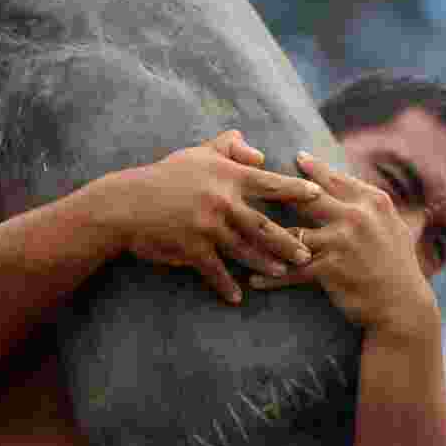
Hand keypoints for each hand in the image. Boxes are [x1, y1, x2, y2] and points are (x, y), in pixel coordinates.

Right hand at [101, 130, 318, 302]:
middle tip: (309, 252)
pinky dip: (226, 285)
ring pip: (245, 249)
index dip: (295, 189)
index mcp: (227, 176)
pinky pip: (214, 270)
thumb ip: (230, 147)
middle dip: (288, 240)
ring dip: (266, 263)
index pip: (269, 183)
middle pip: (264, 224)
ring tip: (284, 273)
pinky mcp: (191, 248)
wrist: (126, 203)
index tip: (319, 196)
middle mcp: (221, 201)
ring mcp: (207, 226)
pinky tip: (238, 298)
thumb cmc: (166, 175)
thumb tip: (261, 155)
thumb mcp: (198, 154)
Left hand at [247, 151, 437, 337]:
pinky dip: (271, 277)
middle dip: (280, 188)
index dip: (314, 168)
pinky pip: (292, 270)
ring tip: (242, 233)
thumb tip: (358, 189)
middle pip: (308, 197)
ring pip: (294, 232)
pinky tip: (253, 279)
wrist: (404, 307)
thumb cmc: (398, 268)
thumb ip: (373, 208)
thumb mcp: (394, 228)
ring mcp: (342, 241)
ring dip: (266, 235)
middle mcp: (357, 216)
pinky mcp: (330, 268)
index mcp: (373, 202)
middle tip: (257, 180)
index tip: (296, 157)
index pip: (336, 180)